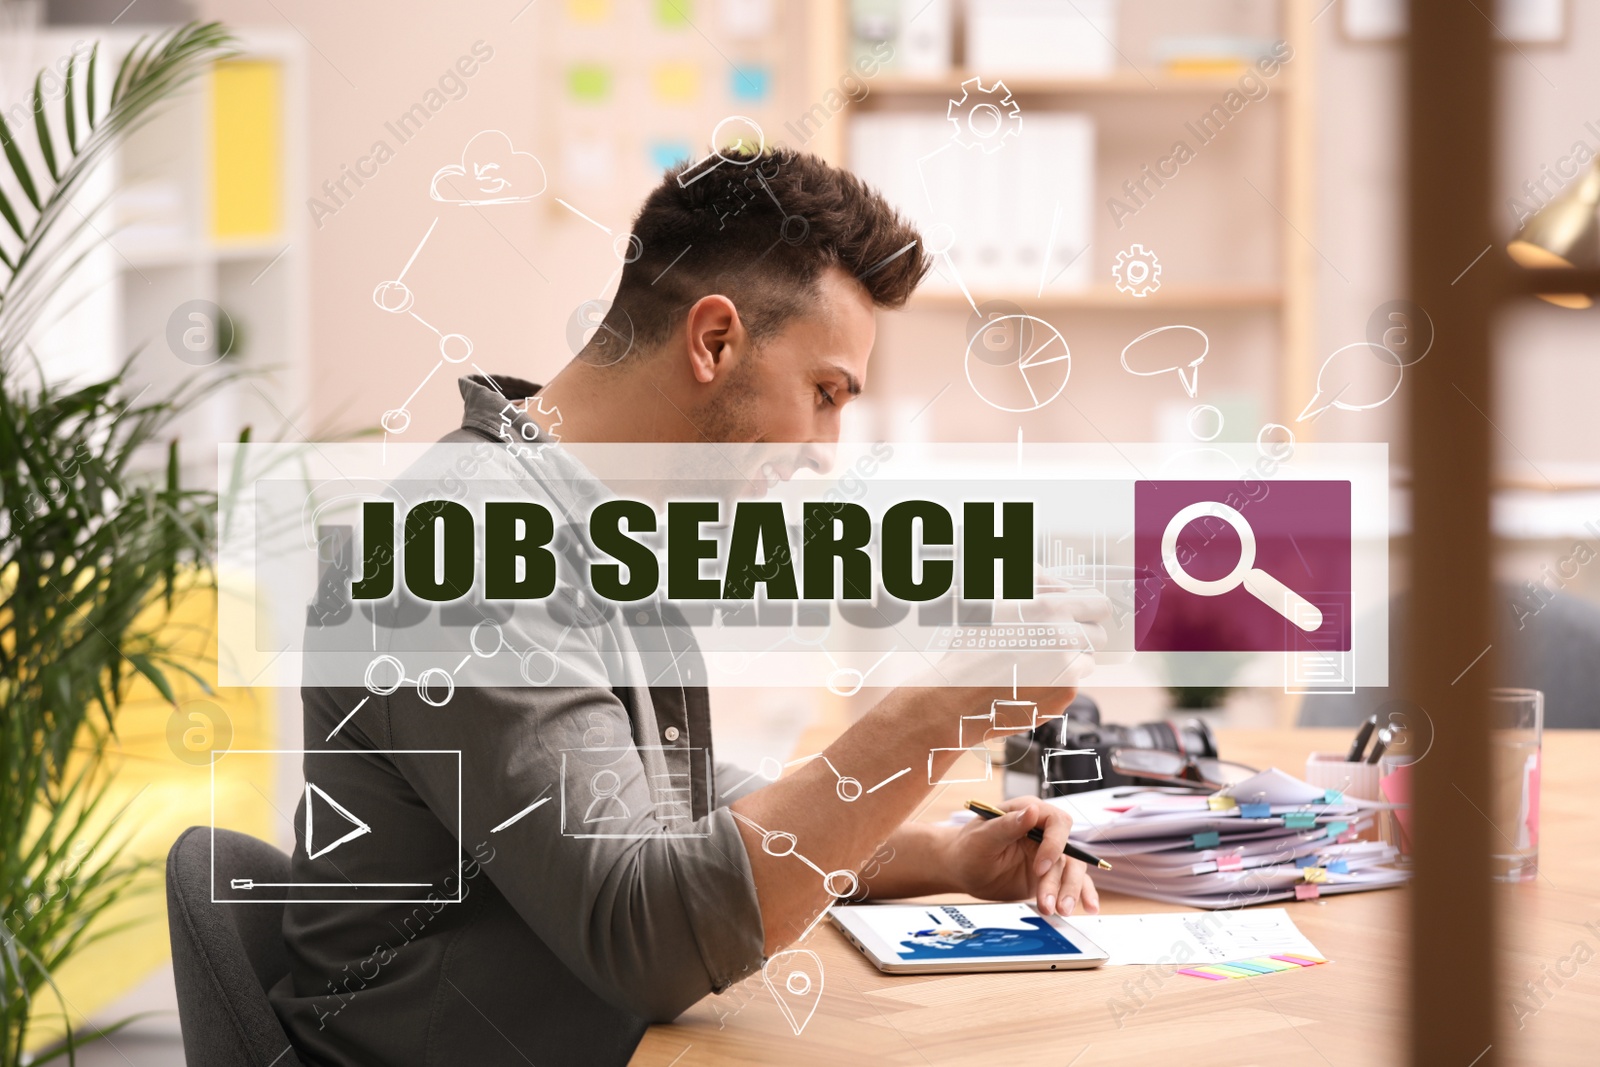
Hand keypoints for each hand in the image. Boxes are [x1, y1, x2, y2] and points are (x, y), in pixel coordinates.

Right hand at [907, 589, 1112, 736]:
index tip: (1081, 614)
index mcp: (1050, 609)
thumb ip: (1034, 580)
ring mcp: (1067, 672)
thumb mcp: (994, 598)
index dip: (1089, 608)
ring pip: (1087, 661)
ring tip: (1036, 662)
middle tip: (1053, 640)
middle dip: (1081, 635)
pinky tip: (1031, 680)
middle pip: (1098, 635)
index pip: (1099, 604)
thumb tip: (1062, 584)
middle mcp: (1064, 640)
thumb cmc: (970, 647)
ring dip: (1070, 660)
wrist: (955, 696)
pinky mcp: (1064, 697)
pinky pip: (1074, 684)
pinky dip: (1058, 681)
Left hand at [941, 795, 1099, 917]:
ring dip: (1069, 891)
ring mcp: (1048, 855)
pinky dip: (1083, 894)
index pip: (1057, 822)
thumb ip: (1008, 825)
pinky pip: (1072, 882)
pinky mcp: (1050, 875)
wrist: (963, 870)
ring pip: (1072, 870)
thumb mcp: (983, 837)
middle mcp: (1043, 832)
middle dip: (1063, 879)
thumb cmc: (969, 848)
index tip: (1040, 867)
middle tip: (1049, 902)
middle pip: (1069, 851)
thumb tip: (1031, 810)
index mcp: (1028, 813)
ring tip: (1059, 911)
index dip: (1054, 844)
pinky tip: (1090, 907)